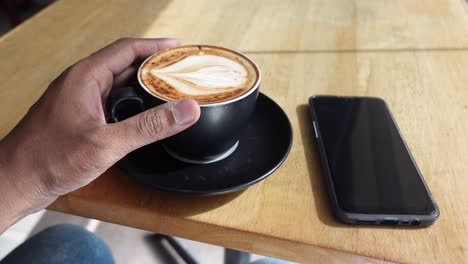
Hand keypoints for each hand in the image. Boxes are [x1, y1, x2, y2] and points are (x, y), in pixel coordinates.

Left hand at [0, 38, 199, 230]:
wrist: (16, 181)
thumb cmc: (49, 159)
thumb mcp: (106, 143)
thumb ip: (149, 126)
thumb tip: (186, 110)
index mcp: (85, 77)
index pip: (126, 49)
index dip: (155, 47)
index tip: (179, 49)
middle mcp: (82, 83)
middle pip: (124, 64)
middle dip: (154, 66)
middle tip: (180, 71)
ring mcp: (80, 100)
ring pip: (118, 83)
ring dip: (143, 84)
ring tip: (169, 89)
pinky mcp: (80, 117)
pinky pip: (111, 100)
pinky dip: (132, 101)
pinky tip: (145, 113)